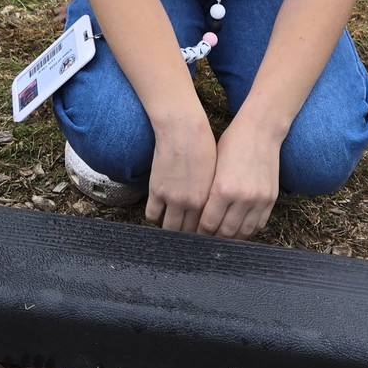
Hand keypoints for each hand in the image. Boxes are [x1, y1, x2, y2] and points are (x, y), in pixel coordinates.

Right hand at [145, 114, 216, 233]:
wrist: (183, 129)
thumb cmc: (203, 146)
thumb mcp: (214, 173)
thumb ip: (210, 195)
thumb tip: (208, 210)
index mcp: (209, 198)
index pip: (204, 229)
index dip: (202, 236)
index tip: (199, 238)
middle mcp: (192, 202)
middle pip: (187, 233)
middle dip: (187, 238)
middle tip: (185, 237)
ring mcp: (172, 198)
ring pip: (169, 228)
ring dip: (170, 231)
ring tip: (171, 228)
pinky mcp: (156, 190)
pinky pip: (152, 215)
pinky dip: (154, 219)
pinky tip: (159, 215)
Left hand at [197, 117, 280, 239]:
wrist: (261, 130)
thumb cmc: (231, 144)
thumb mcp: (213, 166)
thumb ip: (207, 192)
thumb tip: (198, 215)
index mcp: (222, 189)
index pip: (208, 224)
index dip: (200, 233)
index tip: (194, 235)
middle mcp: (241, 198)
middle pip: (225, 232)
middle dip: (213, 238)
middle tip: (205, 240)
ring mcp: (258, 200)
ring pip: (243, 233)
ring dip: (231, 238)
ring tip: (222, 238)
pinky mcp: (270, 199)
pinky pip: (259, 225)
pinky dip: (248, 231)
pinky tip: (240, 230)